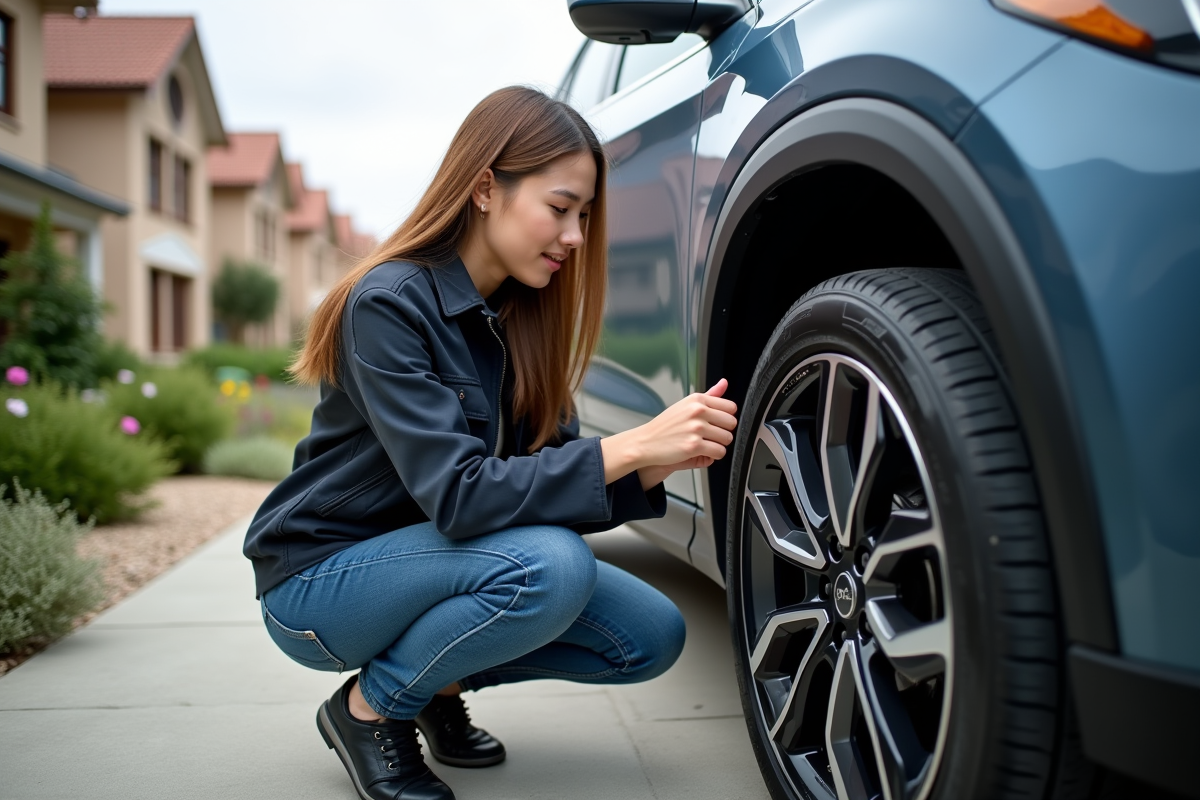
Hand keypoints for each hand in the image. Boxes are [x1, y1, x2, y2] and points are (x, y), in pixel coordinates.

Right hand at [601, 379, 737, 485]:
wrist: (646, 442)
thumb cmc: (665, 426)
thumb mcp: (686, 405)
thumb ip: (709, 395)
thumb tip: (724, 383)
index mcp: (697, 400)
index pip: (730, 407)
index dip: (726, 418)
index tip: (717, 423)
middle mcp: (697, 411)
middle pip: (731, 423)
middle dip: (724, 432)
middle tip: (711, 436)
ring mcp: (696, 428)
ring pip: (727, 439)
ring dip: (719, 444)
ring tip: (706, 445)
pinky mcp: (694, 446)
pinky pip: (719, 452)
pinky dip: (714, 455)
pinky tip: (703, 452)